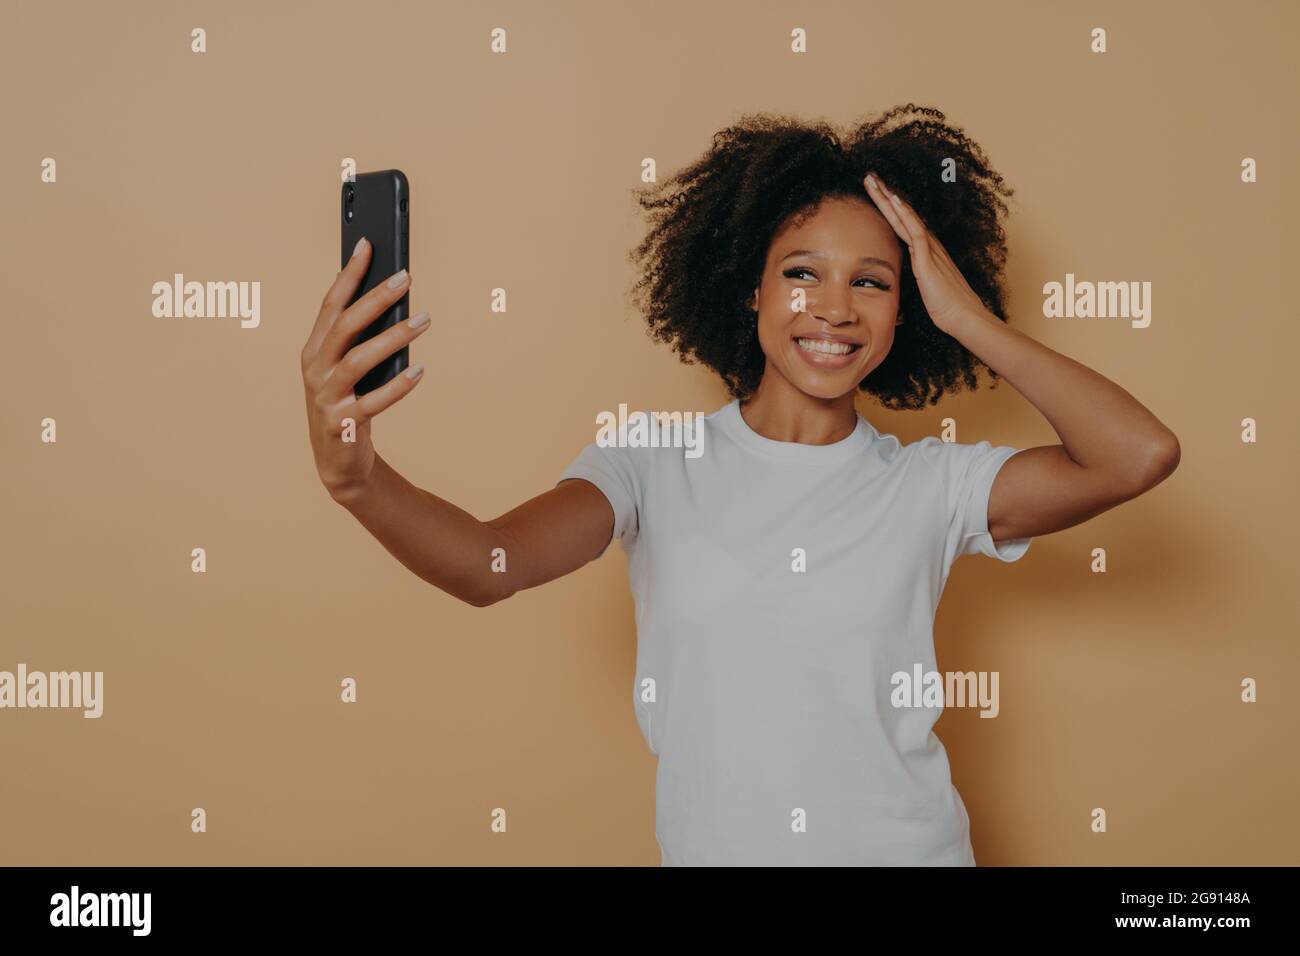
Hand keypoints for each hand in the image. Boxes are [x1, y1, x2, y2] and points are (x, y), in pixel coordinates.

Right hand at [300, 237, 428, 503]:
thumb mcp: (348, 367)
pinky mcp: (343, 423)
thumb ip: (361, 338)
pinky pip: (373, 401)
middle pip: (344, 325)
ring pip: (358, 360)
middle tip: (406, 278)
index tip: (369, 245)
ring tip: (424, 321)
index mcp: (314, 348)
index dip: (348, 274)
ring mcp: (326, 397)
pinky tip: (419, 371)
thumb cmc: (348, 402)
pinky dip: (397, 386)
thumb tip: (392, 297)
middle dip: (375, 298)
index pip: (330, 304)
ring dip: (393, 338)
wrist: (338, 460)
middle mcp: (315, 369)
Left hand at [863, 172, 992, 333]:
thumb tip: (901, 280)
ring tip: (874, 181)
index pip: (903, 224)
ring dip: (889, 198)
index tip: (874, 193)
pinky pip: (916, 233)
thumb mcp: (924, 290)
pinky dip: (906, 216)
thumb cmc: (947, 309)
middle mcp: (929, 246)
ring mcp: (931, 251)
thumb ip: (915, 280)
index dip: (888, 208)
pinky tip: (895, 201)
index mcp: (926, 252)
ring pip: (906, 218)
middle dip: (885, 195)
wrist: (965, 319)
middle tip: (869, 176)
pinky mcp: (929, 262)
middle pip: (903, 215)